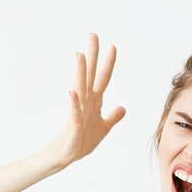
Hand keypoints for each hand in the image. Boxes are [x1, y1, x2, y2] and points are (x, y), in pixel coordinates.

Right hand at [48, 33, 125, 167]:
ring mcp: (79, 111)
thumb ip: (113, 117)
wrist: (68, 156)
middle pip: (91, 75)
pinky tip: (72, 92)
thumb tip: (123, 107)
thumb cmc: (83, 140)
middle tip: (93, 35)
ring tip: (80, 55)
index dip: (109, 63)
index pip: (103, 78)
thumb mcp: (104, 128)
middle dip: (93, 56)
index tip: (113, 45)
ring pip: (81, 88)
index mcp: (94, 101)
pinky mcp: (74, 124)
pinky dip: (74, 102)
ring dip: (80, 72)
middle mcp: (86, 101)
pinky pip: (74, 112)